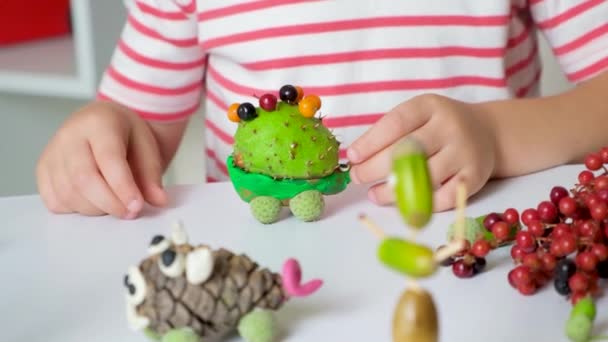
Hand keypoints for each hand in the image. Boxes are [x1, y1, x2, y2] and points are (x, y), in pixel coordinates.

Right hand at [36, 101, 167, 217]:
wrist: (107, 125)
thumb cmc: (127, 135)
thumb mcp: (147, 147)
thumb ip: (152, 175)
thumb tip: (158, 200)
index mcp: (99, 122)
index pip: (108, 159)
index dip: (123, 187)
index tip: (137, 207)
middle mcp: (69, 135)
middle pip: (83, 179)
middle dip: (110, 203)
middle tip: (130, 212)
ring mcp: (52, 152)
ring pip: (68, 193)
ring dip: (95, 208)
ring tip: (115, 204)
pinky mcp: (42, 169)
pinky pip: (55, 200)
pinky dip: (76, 209)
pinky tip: (94, 201)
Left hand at [347, 94, 496, 210]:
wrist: (487, 132)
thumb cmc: (439, 126)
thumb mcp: (418, 116)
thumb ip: (390, 132)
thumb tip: (355, 158)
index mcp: (429, 106)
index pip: (396, 123)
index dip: (370, 142)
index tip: (351, 157)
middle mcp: (449, 127)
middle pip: (407, 151)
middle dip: (374, 168)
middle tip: (357, 177)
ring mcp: (464, 152)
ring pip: (423, 177)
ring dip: (392, 191)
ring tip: (373, 193)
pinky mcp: (474, 177)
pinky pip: (443, 197)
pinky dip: (419, 204)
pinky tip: (401, 204)